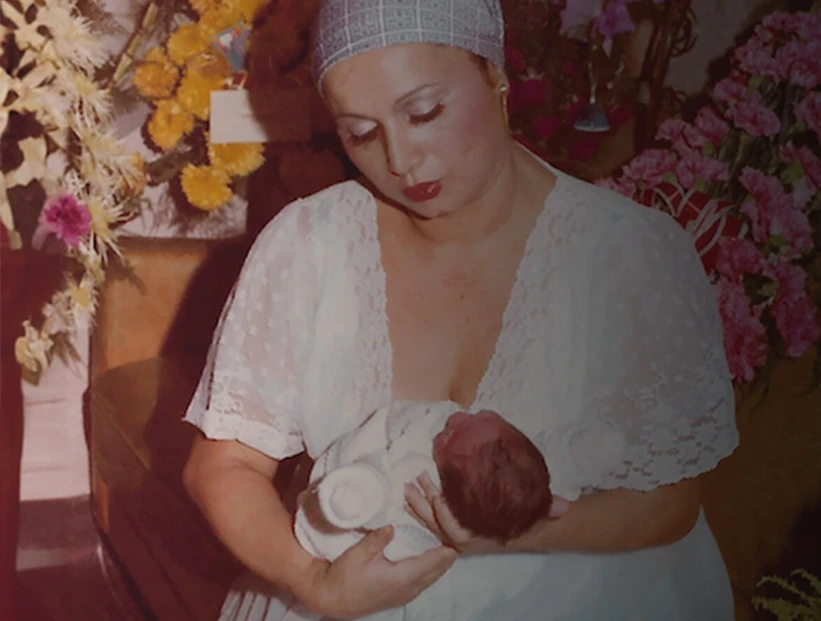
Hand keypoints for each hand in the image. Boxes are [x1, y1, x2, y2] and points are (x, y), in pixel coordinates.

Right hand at [303, 525, 456, 619]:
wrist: (332, 601)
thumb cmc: (343, 577)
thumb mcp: (357, 554)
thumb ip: (377, 539)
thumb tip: (392, 525)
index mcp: (402, 577)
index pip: (435, 561)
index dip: (448, 546)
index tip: (455, 530)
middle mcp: (409, 588)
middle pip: (440, 569)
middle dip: (448, 551)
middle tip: (451, 529)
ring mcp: (406, 594)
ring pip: (434, 576)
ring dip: (440, 560)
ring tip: (444, 538)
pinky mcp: (401, 595)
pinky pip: (425, 580)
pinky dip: (431, 567)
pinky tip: (429, 554)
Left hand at [405, 473, 571, 554]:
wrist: (521, 523)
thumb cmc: (524, 517)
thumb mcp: (535, 512)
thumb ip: (547, 509)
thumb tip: (563, 506)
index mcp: (480, 535)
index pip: (457, 532)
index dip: (446, 516)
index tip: (440, 497)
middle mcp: (465, 537)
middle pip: (437, 525)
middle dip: (424, 506)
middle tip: (416, 482)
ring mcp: (456, 531)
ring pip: (431, 522)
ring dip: (417, 505)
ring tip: (407, 486)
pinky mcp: (450, 522)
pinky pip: (430, 518)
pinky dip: (420, 506)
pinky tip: (411, 492)